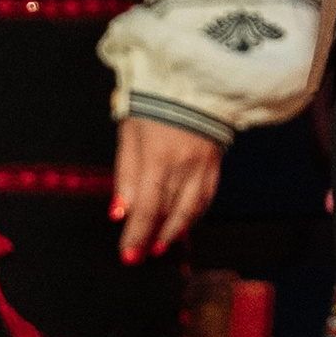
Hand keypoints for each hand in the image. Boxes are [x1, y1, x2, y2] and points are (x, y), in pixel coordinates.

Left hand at [112, 116, 222, 260]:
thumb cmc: (155, 104)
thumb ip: (125, 173)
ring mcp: (202, 166)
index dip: (136, 234)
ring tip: (160, 245)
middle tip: (140, 256)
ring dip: (173, 231)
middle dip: (152, 237)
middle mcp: (183, 166)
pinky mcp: (215, 163)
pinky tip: (184, 222)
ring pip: (189, 209)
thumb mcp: (130, 132)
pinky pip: (206, 196)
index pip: (145, 207)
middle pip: (167, 212)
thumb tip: (120, 211)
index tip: (128, 255)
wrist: (194, 80)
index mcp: (157, 157)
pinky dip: (194, 214)